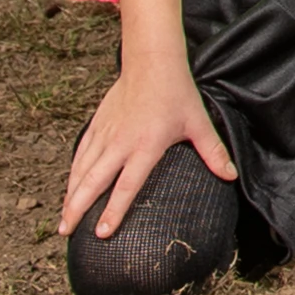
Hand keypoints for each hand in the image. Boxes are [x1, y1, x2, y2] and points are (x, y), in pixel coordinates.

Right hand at [59, 58, 234, 240]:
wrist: (152, 61)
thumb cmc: (177, 93)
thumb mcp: (198, 123)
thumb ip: (213, 152)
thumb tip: (232, 176)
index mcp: (146, 145)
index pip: (127, 185)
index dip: (114, 210)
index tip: (101, 233)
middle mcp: (121, 143)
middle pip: (94, 182)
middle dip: (78, 209)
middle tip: (66, 233)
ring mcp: (106, 134)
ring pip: (82, 170)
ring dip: (70, 196)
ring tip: (63, 221)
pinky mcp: (97, 125)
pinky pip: (80, 154)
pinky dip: (72, 174)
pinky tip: (68, 188)